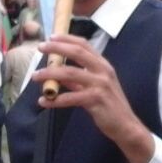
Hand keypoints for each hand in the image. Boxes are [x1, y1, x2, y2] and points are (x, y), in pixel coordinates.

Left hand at [33, 34, 152, 162]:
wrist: (126, 125)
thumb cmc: (110, 106)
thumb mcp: (96, 87)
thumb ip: (78, 80)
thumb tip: (59, 73)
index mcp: (103, 65)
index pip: (84, 45)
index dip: (67, 39)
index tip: (51, 36)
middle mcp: (103, 71)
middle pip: (77, 53)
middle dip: (57, 48)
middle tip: (40, 47)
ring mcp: (100, 84)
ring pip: (70, 73)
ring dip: (50, 74)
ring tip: (35, 76)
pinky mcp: (96, 100)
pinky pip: (70, 97)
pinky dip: (55, 100)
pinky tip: (43, 102)